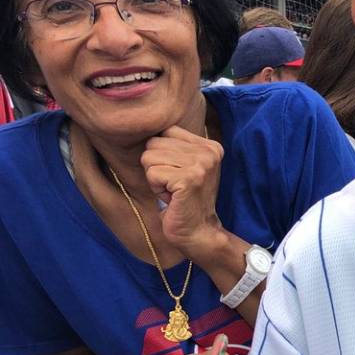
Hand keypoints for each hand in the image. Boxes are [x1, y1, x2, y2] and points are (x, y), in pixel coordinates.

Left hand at [140, 126, 226, 258]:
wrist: (198, 231)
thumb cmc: (185, 200)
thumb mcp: (186, 166)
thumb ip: (175, 145)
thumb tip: (144, 123)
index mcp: (210, 145)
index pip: (165, 132)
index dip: (162, 155)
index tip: (177, 174)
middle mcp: (209, 151)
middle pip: (154, 143)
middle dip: (156, 167)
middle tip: (174, 185)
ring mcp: (201, 164)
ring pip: (150, 158)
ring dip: (155, 178)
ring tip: (172, 191)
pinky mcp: (190, 179)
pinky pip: (152, 173)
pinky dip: (156, 189)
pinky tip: (172, 198)